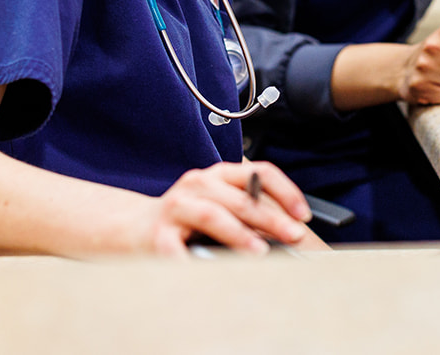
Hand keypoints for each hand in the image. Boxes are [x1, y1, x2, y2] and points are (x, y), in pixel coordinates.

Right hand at [144, 161, 314, 256]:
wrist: (136, 227)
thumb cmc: (186, 218)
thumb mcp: (220, 204)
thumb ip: (249, 210)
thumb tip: (289, 231)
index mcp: (219, 175)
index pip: (261, 172)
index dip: (286, 192)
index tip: (303, 215)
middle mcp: (199, 184)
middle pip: (241, 198)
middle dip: (272, 218)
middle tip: (293, 236)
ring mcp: (177, 206)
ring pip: (213, 215)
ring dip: (239, 235)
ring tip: (259, 252)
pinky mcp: (158, 233)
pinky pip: (179, 248)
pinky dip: (195, 259)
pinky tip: (210, 268)